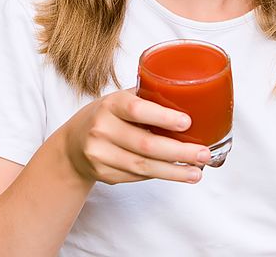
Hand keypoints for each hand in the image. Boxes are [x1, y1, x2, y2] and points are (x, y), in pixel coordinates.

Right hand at [59, 88, 210, 185]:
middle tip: (204, 153)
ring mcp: (101, 154)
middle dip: (179, 152)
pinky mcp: (104, 174)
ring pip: (143, 166)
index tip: (188, 122)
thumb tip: (191, 99)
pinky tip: (176, 173)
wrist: (72, 143)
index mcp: (111, 104)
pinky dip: (159, 174)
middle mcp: (102, 128)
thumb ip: (148, 98)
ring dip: (174, 171)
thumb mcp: (121, 99)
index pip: (137, 109)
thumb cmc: (108, 115)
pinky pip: (137, 176)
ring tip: (196, 171)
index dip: (163, 117)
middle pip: (145, 145)